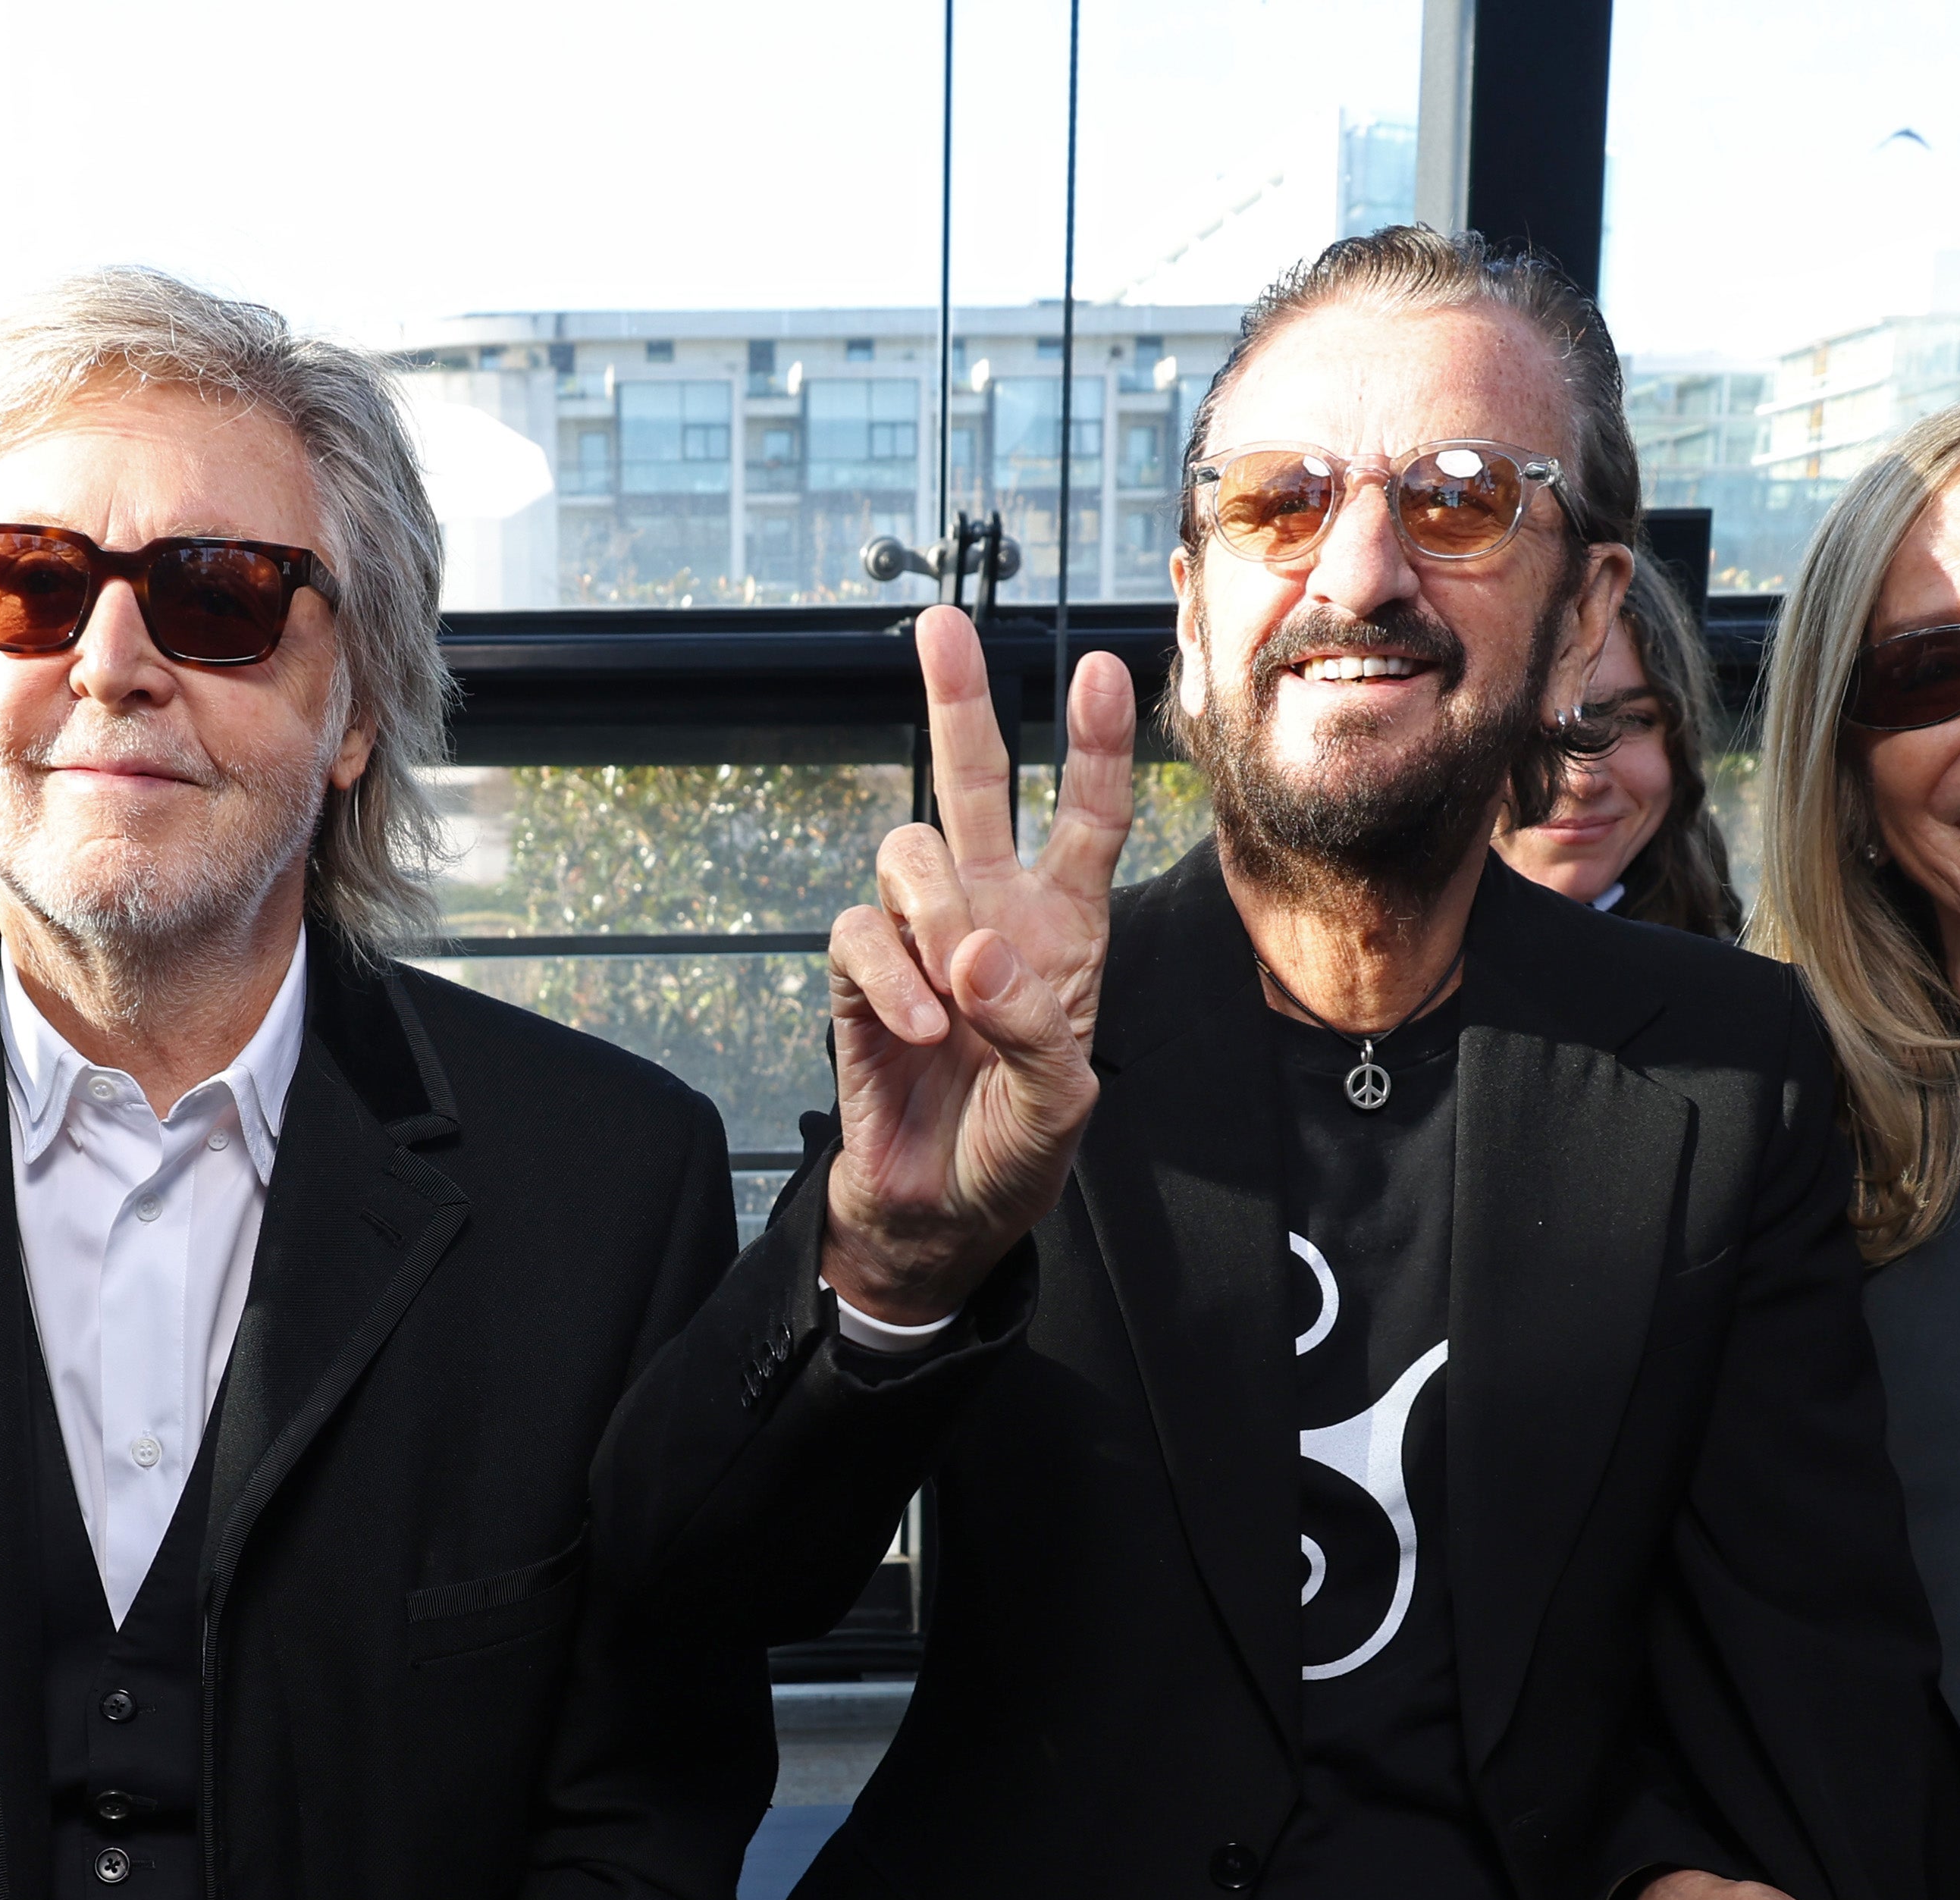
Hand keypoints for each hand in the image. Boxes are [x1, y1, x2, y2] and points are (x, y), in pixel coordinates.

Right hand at [818, 606, 1135, 1326]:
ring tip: (949, 989)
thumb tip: (973, 953)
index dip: (1092, 748)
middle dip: (958, 700)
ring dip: (932, 908)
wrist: (937, 1216)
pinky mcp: (858, 979)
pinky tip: (912, 1030)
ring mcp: (920, 942)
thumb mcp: (1060, 1103)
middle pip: (972, 783)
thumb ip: (1033, 1027)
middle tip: (942, 623)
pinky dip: (886, 978)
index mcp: (1063, 932)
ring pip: (908, 850)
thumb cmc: (1015, 1155)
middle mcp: (989, 915)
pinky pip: (858, 932)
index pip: (1085, 820)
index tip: (1101, 670)